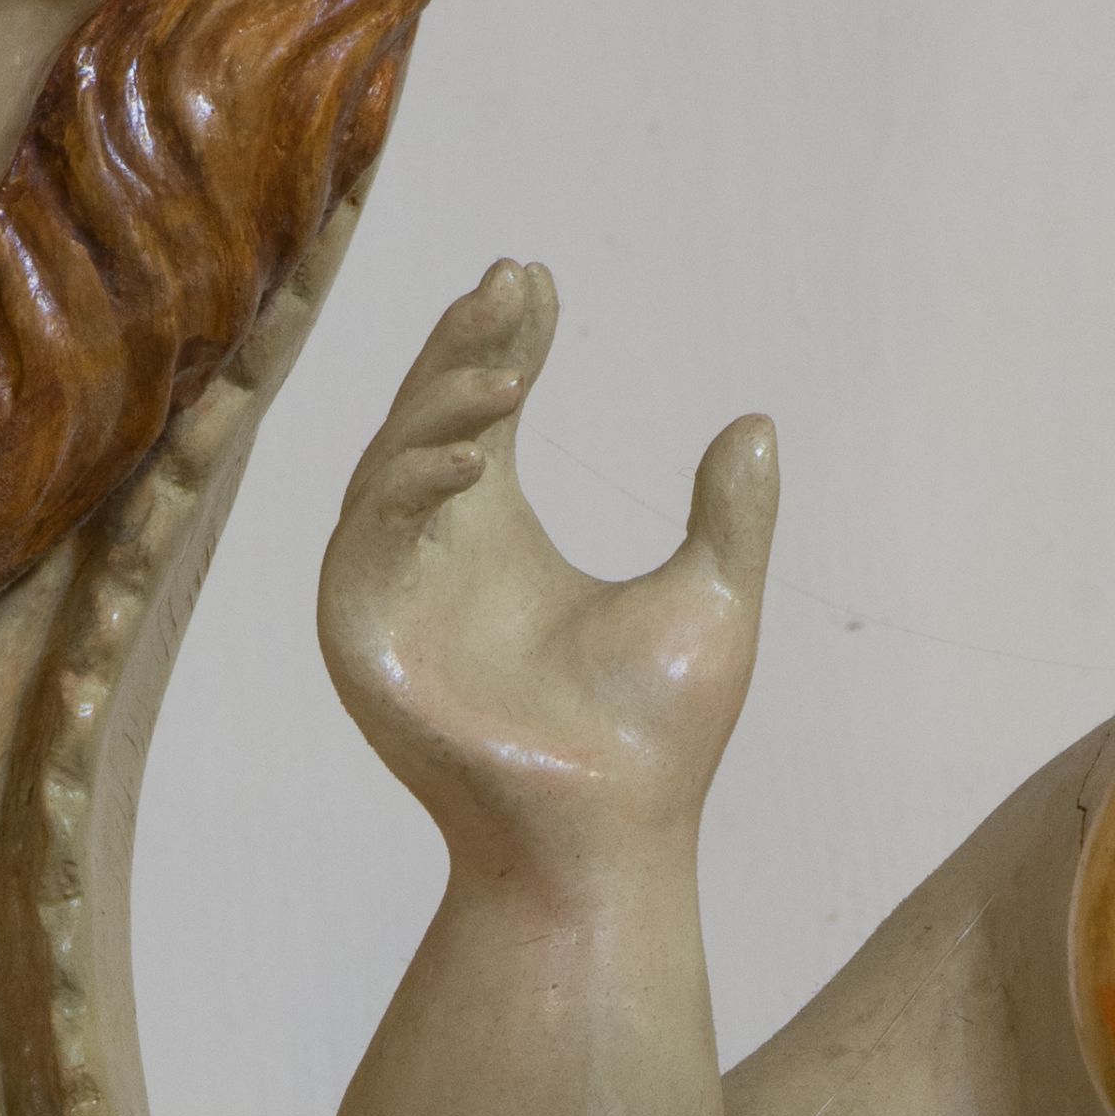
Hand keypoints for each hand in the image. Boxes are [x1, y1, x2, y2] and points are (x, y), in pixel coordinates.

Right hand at [320, 259, 776, 872]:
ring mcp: (389, 590)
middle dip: (465, 349)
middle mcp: (435, 551)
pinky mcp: (359, 634)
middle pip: (431, 418)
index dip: (507, 341)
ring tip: (506, 369)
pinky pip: (369, 536)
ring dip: (440, 409)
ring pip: (392, 464)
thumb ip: (730, 515)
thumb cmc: (657, 743)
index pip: (485, 414)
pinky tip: (470, 453)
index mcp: (498, 537)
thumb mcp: (712, 599)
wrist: (611, 837)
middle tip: (509, 288)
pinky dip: (411, 485)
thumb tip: (755, 423)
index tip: (538, 279)